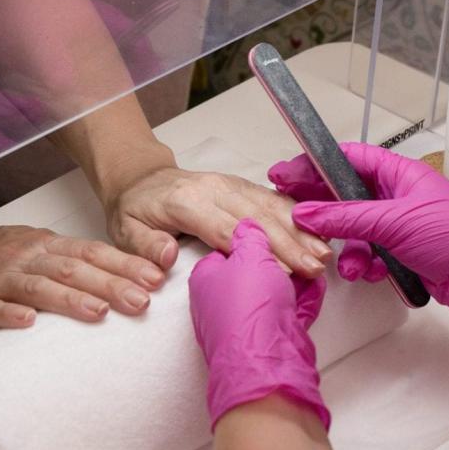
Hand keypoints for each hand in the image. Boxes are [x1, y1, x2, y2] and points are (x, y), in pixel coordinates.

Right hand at [0, 223, 162, 331]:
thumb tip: (123, 274)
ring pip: (39, 287)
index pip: (92, 252)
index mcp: (44, 245)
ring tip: (99, 313)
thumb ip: (69, 260)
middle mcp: (25, 257)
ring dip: (71, 299)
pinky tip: (27, 324)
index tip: (158, 278)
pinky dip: (9, 314)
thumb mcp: (32, 250)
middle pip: (73, 269)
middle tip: (143, 301)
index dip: (125, 264)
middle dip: (111, 284)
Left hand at [103, 167, 333, 276]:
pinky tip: (317, 232)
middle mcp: (215, 188)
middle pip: (257, 218)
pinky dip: (298, 216)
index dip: (257, 250)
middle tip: (314, 267)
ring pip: (271, 207)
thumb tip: (167, 257)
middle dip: (289, 243)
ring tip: (324, 254)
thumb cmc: (137, 210)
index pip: (226, 228)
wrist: (143, 180)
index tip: (281, 269)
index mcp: (187, 201)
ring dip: (300, 230)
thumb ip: (145, 245)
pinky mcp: (244, 186)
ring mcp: (232, 184)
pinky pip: (274, 199)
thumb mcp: (124, 230)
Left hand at [189, 219, 329, 430]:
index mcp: (208, 275)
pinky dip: (303, 298)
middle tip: (303, 246)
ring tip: (314, 264)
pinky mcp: (268, 336)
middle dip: (284, 256)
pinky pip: (287, 310)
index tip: (280, 227)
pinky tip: (316, 286)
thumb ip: (251, 235)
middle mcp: (221, 298)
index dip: (258, 233)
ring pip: (275, 288)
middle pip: (256, 266)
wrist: (264, 360)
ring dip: (297, 276)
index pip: (230, 243)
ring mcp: (245, 319)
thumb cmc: (249, 303)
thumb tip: (249, 226)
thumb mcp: (250, 255)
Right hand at [268, 142, 448, 336]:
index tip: (284, 173)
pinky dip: (366, 264)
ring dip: (347, 247)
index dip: (313, 164)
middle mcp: (398, 194)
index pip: (347, 158)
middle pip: (346, 195)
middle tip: (294, 218)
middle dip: (324, 212)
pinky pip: (372, 253)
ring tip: (345, 262)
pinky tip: (370, 274)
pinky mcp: (406, 252)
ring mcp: (402, 224)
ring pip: (356, 229)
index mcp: (399, 173)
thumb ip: (346, 218)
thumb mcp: (394, 223)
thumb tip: (306, 212)